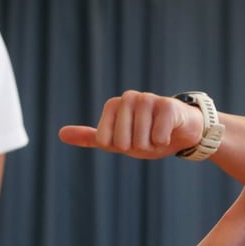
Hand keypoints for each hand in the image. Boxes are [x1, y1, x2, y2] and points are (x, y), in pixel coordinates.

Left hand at [59, 90, 202, 158]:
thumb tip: (60, 134)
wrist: (183, 132)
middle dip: (137, 148)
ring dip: (151, 146)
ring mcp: (148, 99)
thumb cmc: (148, 135)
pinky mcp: (167, 105)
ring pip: (140, 140)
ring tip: (158, 135)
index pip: (105, 140)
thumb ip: (90, 137)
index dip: (120, 147)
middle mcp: (129, 97)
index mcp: (114, 104)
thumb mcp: (117, 140)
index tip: (131, 139)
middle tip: (147, 138)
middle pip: (122, 142)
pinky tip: (169, 132)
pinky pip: (158, 136)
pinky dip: (164, 141)